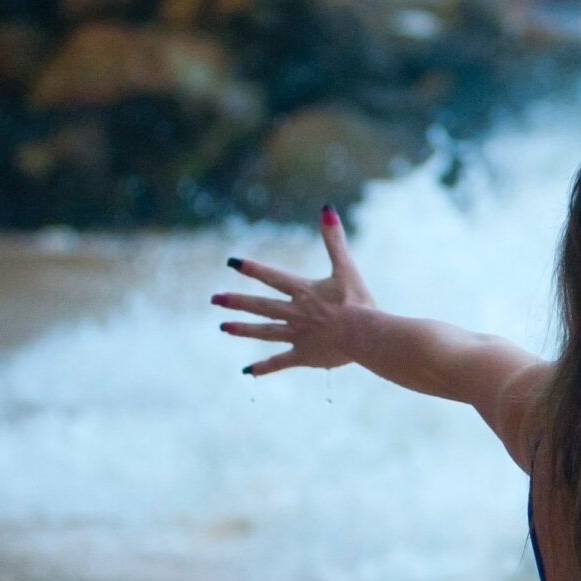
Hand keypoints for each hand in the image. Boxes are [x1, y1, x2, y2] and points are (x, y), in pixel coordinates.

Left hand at [212, 206, 375, 376]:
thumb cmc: (359, 302)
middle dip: (236, 301)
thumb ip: (334, 240)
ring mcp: (297, 335)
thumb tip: (326, 208)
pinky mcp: (304, 356)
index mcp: (303, 292)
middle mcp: (294, 313)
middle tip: (214, 299)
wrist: (366, 335)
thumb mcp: (346, 268)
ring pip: (264, 331)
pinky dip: (264, 368)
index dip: (252, 269)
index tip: (231, 263)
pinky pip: (280, 362)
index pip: (272, 277)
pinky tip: (247, 372)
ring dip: (243, 329)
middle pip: (260, 306)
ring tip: (223, 327)